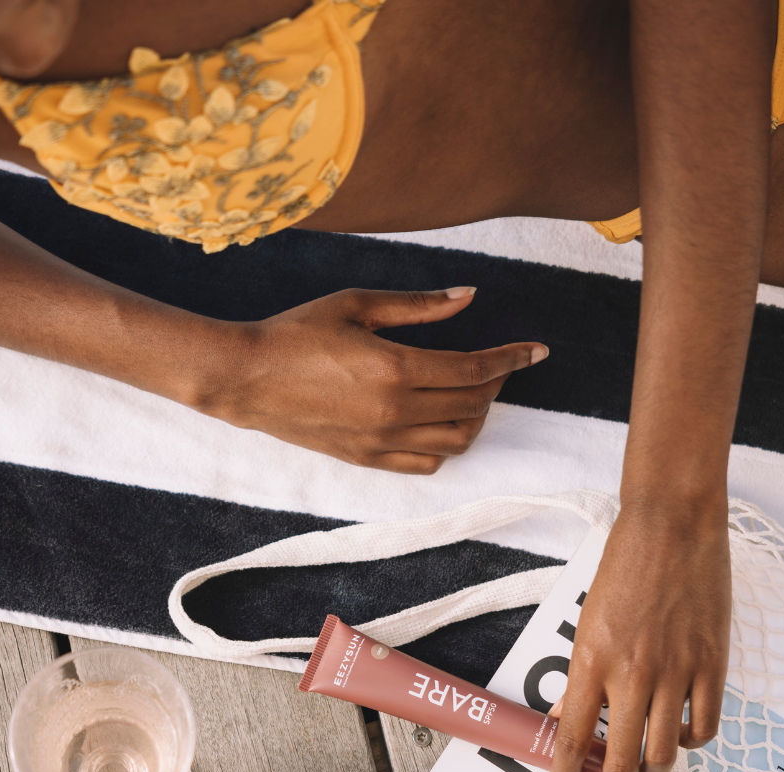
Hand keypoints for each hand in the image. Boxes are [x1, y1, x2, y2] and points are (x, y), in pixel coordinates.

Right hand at [189, 287, 547, 473]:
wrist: (246, 378)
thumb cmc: (297, 331)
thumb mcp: (357, 304)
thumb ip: (419, 306)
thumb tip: (469, 297)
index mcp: (395, 368)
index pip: (475, 369)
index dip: (512, 358)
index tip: (537, 349)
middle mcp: (394, 412)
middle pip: (472, 405)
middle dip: (495, 383)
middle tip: (496, 363)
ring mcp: (381, 441)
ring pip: (456, 440)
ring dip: (475, 416)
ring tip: (470, 393)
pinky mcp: (366, 459)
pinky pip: (425, 462)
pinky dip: (445, 444)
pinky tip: (440, 420)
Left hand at [549, 496, 730, 771]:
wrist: (670, 526)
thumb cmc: (623, 567)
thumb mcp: (588, 619)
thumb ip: (581, 673)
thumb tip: (566, 716)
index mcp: (590, 659)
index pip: (570, 736)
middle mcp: (631, 673)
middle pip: (620, 757)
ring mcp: (675, 672)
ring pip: (664, 753)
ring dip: (651, 769)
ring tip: (644, 763)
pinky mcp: (712, 665)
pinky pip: (704, 728)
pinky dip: (689, 742)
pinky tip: (678, 731)